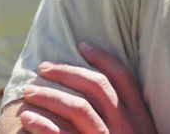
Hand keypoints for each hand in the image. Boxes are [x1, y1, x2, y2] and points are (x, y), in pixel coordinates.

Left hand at [18, 42, 155, 133]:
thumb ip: (127, 117)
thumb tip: (98, 92)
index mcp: (141, 118)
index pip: (122, 78)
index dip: (102, 58)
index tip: (81, 44)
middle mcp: (126, 128)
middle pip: (96, 87)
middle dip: (67, 71)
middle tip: (44, 67)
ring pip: (77, 107)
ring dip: (50, 95)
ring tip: (31, 92)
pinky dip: (42, 125)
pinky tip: (28, 119)